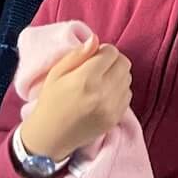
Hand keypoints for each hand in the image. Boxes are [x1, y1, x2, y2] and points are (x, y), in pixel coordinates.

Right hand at [18, 36, 133, 162]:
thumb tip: (95, 39)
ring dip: (117, 75)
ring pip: (127, 78)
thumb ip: (78, 54)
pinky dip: (119, 91)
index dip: (103, 51)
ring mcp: (111, 107)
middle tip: (99, 67)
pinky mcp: (115, 118)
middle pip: (124, 63)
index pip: (111, 52)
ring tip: (101, 81)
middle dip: (113, 61)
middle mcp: (103, 92)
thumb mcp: (56, 73)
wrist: (49, 137)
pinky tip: (104, 95)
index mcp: (86, 78)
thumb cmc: (50, 102)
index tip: (94, 56)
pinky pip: (127, 95)